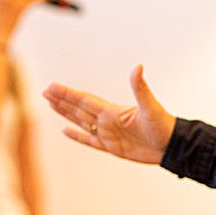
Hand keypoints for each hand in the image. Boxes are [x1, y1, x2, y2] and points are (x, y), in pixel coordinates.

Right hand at [43, 65, 176, 164]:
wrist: (171, 146)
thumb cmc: (163, 125)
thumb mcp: (150, 106)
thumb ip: (140, 87)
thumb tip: (138, 66)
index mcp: (113, 111)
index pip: (85, 100)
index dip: (68, 93)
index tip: (52, 86)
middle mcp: (107, 121)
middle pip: (79, 109)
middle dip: (62, 100)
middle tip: (44, 92)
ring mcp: (108, 134)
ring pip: (81, 122)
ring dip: (66, 113)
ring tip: (51, 105)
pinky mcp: (112, 148)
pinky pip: (89, 141)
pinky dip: (77, 135)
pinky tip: (65, 130)